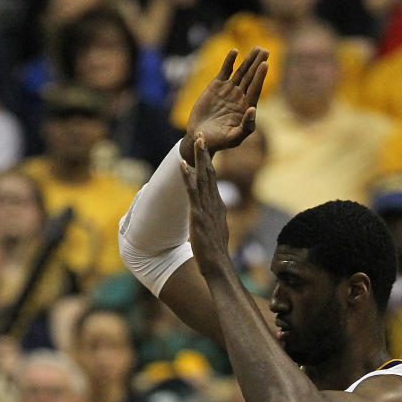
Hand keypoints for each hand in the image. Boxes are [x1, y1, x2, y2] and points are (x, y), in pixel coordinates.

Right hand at [182, 46, 267, 162]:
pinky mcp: (217, 85)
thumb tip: (253, 108)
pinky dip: (229, 61)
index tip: (265, 64)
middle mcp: (240, 97)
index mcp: (246, 108)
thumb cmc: (218, 141)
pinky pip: (225, 70)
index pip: (255, 90)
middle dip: (258, 64)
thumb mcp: (233, 138)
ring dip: (249, 60)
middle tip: (266, 50)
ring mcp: (229, 90)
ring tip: (257, 48)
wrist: (200, 137)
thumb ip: (245, 126)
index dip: (260, 77)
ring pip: (241, 72)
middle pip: (251, 77)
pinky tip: (235, 51)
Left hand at [182, 135, 229, 271]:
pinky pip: (192, 192)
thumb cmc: (215, 254)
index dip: (208, 163)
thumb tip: (214, 218)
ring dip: (199, 158)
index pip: (213, 180)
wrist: (218, 266)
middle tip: (201, 135)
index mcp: (218, 206)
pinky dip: (188, 177)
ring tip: (196, 141)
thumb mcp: (216, 232)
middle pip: (210, 173)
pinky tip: (183, 165)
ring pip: (203, 177)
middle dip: (205, 153)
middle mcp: (214, 203)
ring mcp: (207, 209)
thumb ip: (214, 220)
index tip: (205, 149)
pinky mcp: (198, 216)